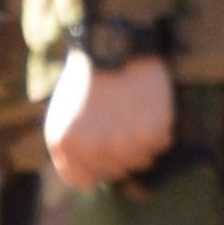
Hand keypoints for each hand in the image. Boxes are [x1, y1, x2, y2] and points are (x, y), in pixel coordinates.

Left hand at [44, 52, 174, 189]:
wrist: (112, 43)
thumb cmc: (86, 77)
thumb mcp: (62, 112)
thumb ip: (70, 147)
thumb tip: (86, 176)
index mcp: (63, 144)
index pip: (81, 181)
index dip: (93, 168)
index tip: (100, 153)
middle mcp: (92, 150)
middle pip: (115, 171)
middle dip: (118, 153)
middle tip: (118, 121)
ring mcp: (124, 144)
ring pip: (141, 161)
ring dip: (140, 142)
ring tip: (132, 110)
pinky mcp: (152, 132)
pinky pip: (161, 144)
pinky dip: (158, 128)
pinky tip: (147, 105)